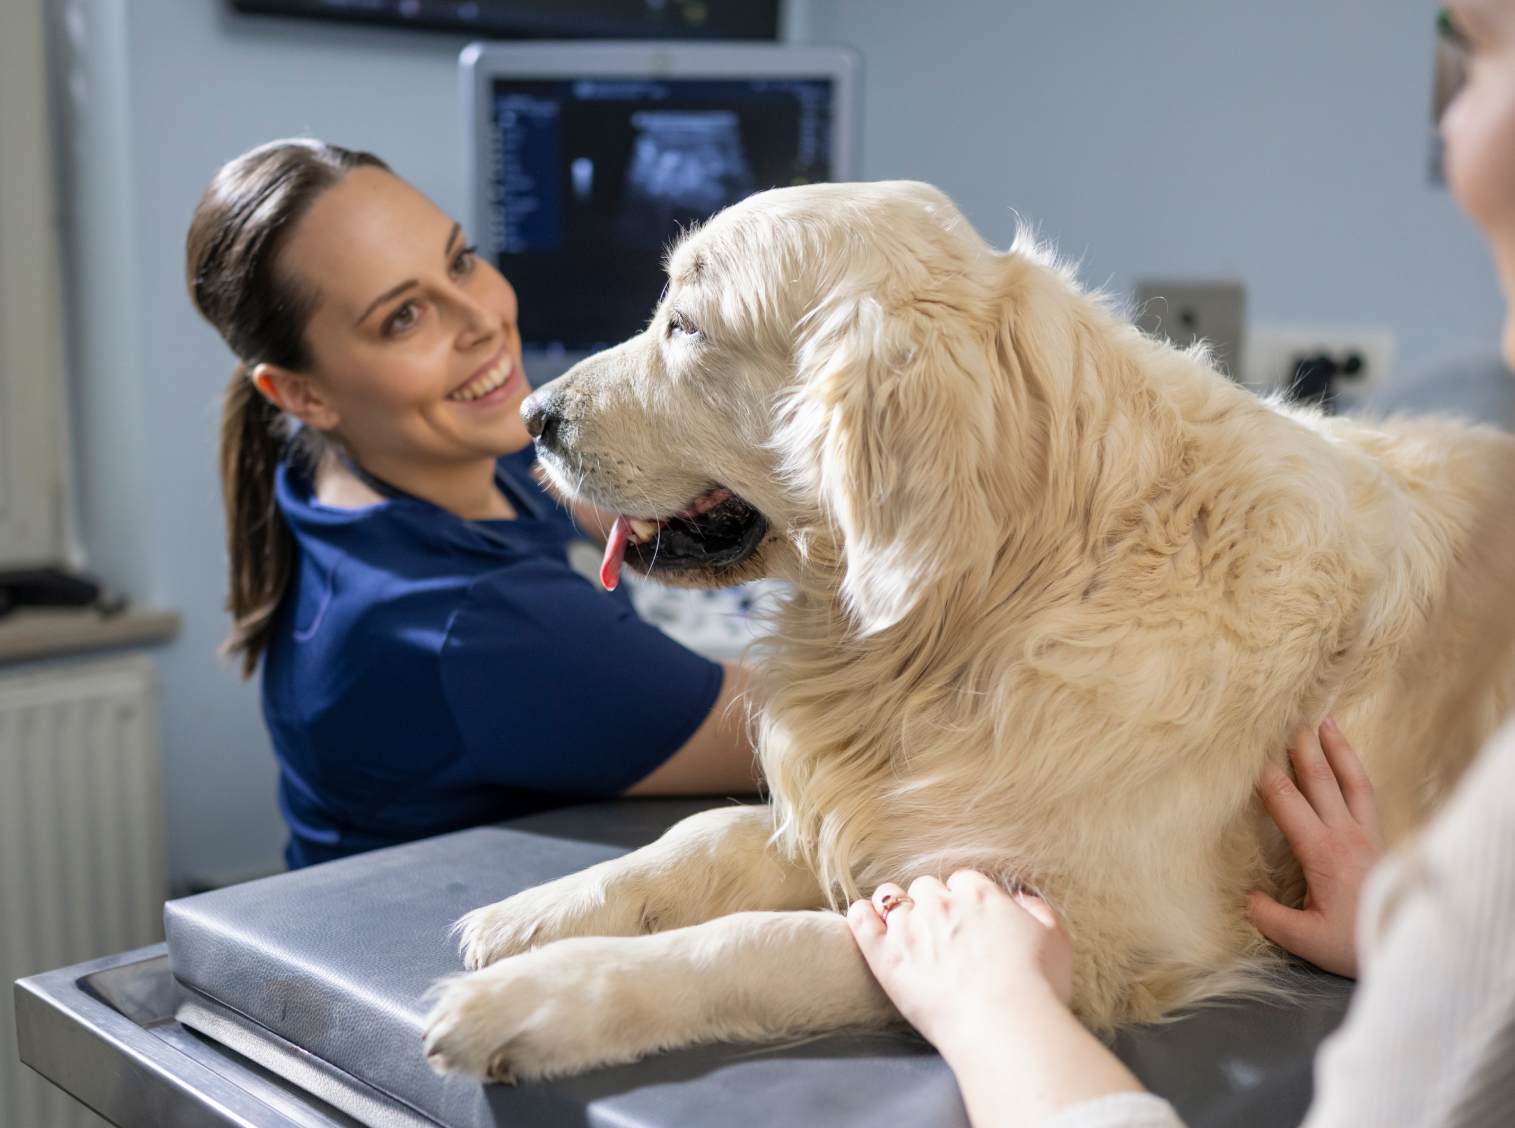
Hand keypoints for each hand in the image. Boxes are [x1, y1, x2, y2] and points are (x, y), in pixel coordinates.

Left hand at [848, 872, 1143, 1127]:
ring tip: (900, 925)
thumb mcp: (1055, 939)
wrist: (1004, 1025)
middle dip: (932, 905)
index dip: (965, 900)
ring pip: (891, 900)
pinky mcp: (885, 956)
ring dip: (895, 909)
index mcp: (980, 894)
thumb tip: (1021, 896)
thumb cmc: (1036, 986)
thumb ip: (1036, 909)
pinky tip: (863, 917)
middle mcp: (941, 903)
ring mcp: (909, 927)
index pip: (963, 882)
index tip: (968, 919)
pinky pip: (861, 920)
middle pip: (927, 888)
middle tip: (940, 932)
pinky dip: (860, 915)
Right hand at [1248, 717, 1382, 977]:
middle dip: (1303, 747)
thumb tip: (1248, 897)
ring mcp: (1368, 836)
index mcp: (1322, 853)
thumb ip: (1270, 916)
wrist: (1409, 946)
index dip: (1266, 775)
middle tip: (1291, 717)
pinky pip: (1367, 797)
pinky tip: (1352, 764)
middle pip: (1321, 780)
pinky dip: (1357, 773)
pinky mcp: (1380, 843)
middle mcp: (1346, 836)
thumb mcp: (1305, 940)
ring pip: (1352, 782)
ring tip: (1328, 722)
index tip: (1250, 751)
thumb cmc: (1356, 944)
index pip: (1286, 802)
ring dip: (1338, 750)